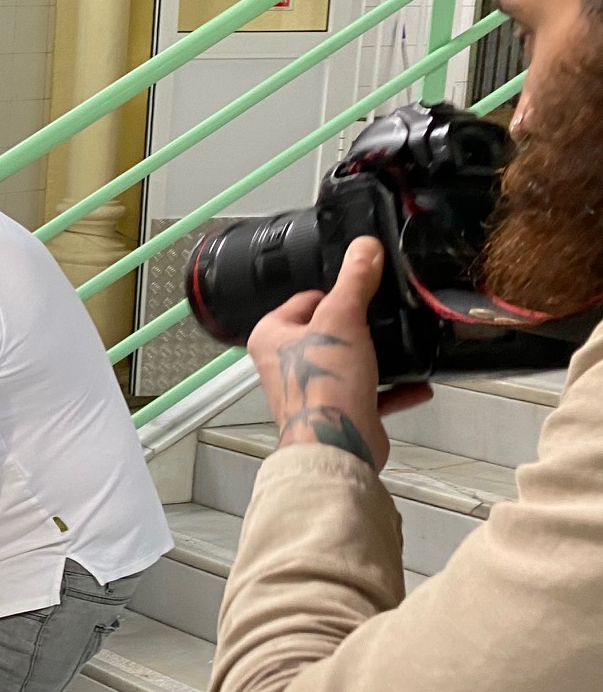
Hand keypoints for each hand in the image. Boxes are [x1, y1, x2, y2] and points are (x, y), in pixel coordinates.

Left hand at [247, 236, 428, 472]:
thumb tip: (364, 248)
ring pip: (350, 362)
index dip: (336, 294)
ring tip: (403, 347)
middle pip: (329, 331)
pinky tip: (419, 384)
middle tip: (384, 320)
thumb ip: (355, 281)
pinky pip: (372, 394)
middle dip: (360, 328)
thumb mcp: (342, 318)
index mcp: (271, 336)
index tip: (362, 291)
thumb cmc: (324, 384)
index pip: (305, 300)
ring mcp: (312, 389)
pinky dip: (395, 390)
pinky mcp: (339, 411)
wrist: (337, 444)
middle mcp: (285, 363)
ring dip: (379, 358)